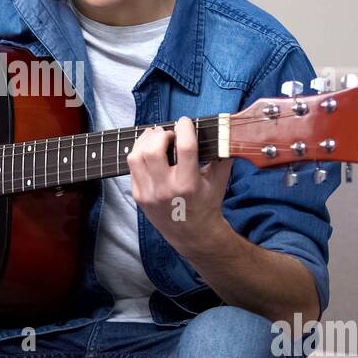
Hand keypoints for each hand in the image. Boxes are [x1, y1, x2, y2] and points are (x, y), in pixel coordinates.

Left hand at [126, 116, 234, 256]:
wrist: (191, 234)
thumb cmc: (207, 204)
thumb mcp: (219, 181)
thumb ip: (222, 155)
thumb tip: (226, 130)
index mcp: (189, 184)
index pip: (185, 147)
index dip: (185, 128)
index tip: (185, 122)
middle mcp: (166, 189)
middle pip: (153, 150)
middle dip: (161, 134)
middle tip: (170, 134)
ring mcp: (149, 193)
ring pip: (136, 156)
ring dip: (146, 141)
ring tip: (157, 138)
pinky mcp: (139, 195)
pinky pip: (132, 166)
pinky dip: (139, 153)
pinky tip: (149, 150)